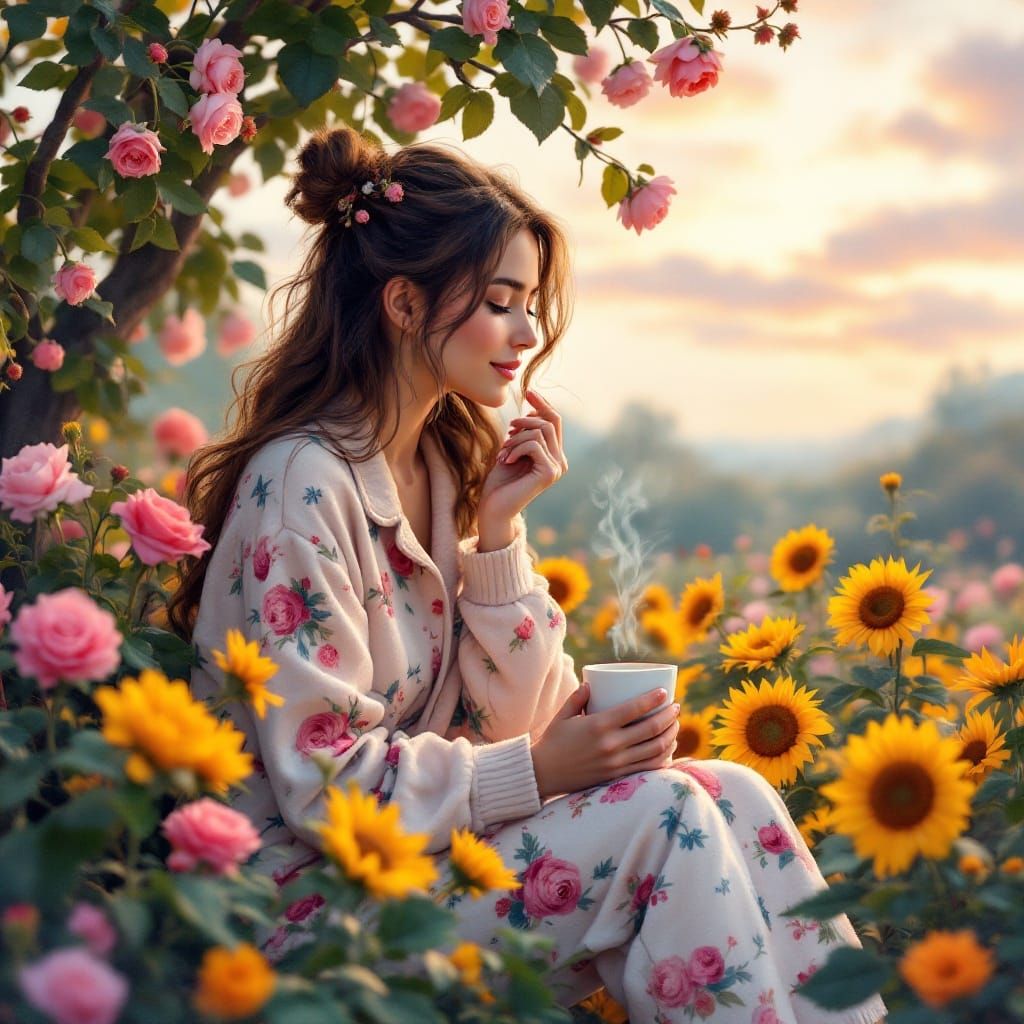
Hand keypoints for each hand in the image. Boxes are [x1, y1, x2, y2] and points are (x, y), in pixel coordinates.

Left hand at [478, 388, 568, 528]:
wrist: (494, 508)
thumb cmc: (500, 481)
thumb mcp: (513, 450)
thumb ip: (526, 433)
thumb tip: (534, 409)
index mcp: (554, 455)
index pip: (555, 421)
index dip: (542, 404)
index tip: (528, 391)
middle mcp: (560, 462)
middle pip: (550, 422)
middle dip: (525, 421)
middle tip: (507, 432)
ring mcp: (557, 468)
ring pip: (540, 432)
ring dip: (516, 438)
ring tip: (503, 452)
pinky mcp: (549, 473)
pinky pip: (534, 444)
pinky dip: (515, 448)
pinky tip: (506, 461)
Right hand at [530, 683, 680, 799]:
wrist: (543, 774)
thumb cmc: (553, 741)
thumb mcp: (563, 715)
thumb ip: (578, 697)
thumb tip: (592, 683)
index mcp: (599, 725)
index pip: (635, 709)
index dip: (654, 699)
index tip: (666, 692)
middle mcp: (611, 744)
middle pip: (651, 729)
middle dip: (669, 716)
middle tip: (676, 707)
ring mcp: (616, 763)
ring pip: (655, 749)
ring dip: (670, 736)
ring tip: (675, 726)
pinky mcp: (617, 777)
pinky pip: (648, 768)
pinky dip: (663, 758)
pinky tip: (668, 750)